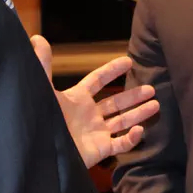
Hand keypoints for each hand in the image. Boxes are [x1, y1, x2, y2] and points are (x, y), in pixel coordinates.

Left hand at [31, 35, 159, 167]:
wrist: (39, 154)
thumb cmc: (39, 120)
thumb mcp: (42, 90)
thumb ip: (42, 65)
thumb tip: (37, 38)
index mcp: (76, 99)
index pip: (97, 80)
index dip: (112, 70)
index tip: (129, 61)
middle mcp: (88, 115)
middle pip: (116, 102)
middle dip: (134, 96)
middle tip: (152, 89)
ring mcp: (95, 133)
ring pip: (123, 121)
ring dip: (139, 113)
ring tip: (156, 105)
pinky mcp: (100, 150)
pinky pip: (121, 144)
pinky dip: (132, 138)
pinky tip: (140, 129)